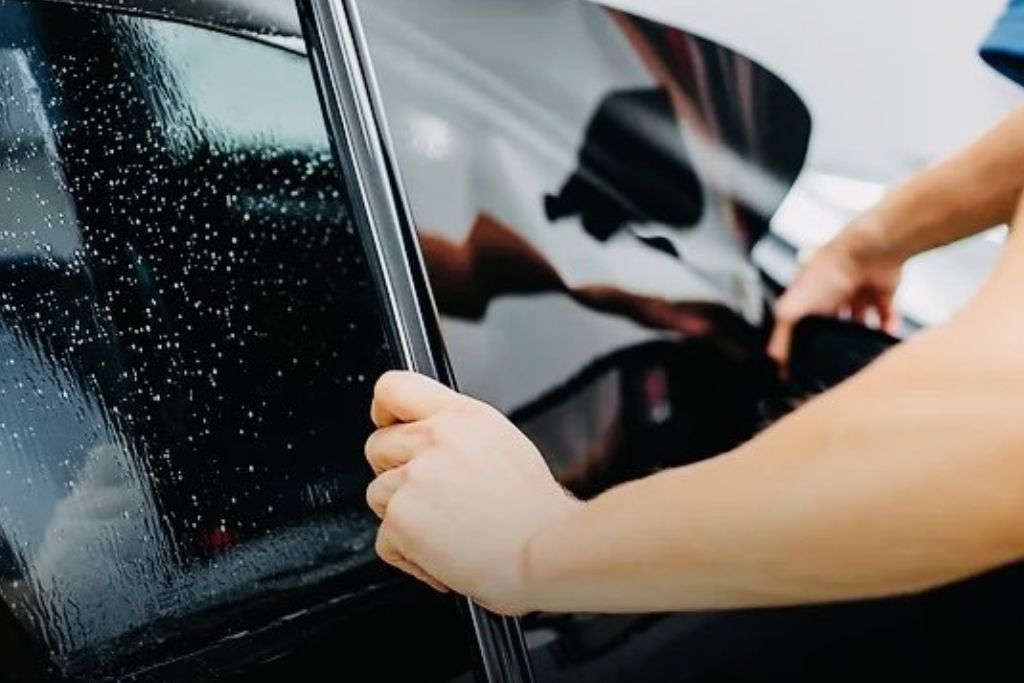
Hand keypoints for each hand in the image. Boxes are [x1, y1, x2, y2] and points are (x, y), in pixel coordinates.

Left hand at [365, 371, 580, 614]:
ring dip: (404, 518)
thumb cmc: (537, 512)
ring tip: (447, 531)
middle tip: (430, 497)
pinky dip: (409, 557)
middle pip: (377, 445)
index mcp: (462, 416)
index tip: (387, 424)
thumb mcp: (505, 444)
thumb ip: (458, 432)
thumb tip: (427, 436)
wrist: (546, 553)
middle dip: (395, 473)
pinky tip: (444, 556)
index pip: (394, 387)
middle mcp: (435, 440)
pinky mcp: (402, 518)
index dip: (383, 410)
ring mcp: (414, 478)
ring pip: (379, 495)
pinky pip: (385, 540)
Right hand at [769, 220, 903, 368]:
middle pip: (831, 324)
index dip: (802, 342)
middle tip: (837, 364)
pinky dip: (888, 327)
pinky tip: (884, 338)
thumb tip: (775, 362)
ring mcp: (857, 293)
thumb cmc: (826, 274)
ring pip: (859, 322)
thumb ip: (782, 336)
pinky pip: (886, 315)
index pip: (801, 323)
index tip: (805, 364)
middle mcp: (831, 294)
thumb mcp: (792, 309)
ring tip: (863, 355)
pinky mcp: (881, 293)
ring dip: (862, 337)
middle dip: (833, 342)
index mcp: (807, 296)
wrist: (867, 252)